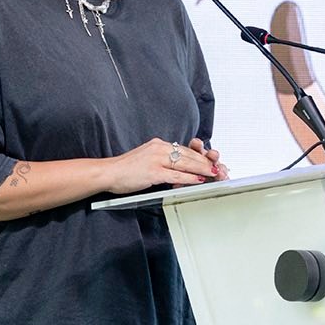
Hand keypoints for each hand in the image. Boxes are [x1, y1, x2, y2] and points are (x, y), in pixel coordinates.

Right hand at [103, 138, 221, 193]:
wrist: (108, 172)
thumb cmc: (125, 168)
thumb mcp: (146, 158)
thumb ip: (161, 159)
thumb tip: (176, 166)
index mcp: (158, 144)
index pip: (184, 149)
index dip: (199, 156)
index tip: (209, 161)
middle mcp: (159, 149)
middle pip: (188, 155)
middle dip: (204, 162)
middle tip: (217, 167)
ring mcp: (156, 160)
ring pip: (185, 163)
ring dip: (201, 169)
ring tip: (212, 173)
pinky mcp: (153, 172)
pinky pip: (176, 175)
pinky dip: (189, 178)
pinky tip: (198, 180)